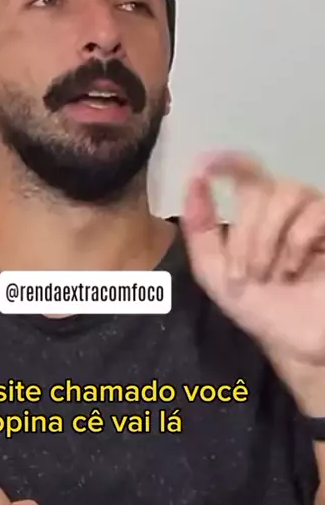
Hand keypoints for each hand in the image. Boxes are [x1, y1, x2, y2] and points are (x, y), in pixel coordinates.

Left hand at [181, 151, 324, 415]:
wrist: (296, 344)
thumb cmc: (261, 309)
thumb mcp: (216, 272)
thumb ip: (200, 228)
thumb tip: (192, 178)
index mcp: (256, 214)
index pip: (244, 170)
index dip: (226, 161)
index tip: (204, 164)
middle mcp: (285, 207)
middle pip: (257, 188)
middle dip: (244, 235)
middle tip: (244, 274)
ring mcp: (313, 215)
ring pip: (284, 193)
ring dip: (266, 237)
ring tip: (269, 274)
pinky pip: (315, 210)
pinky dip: (297, 240)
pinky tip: (294, 268)